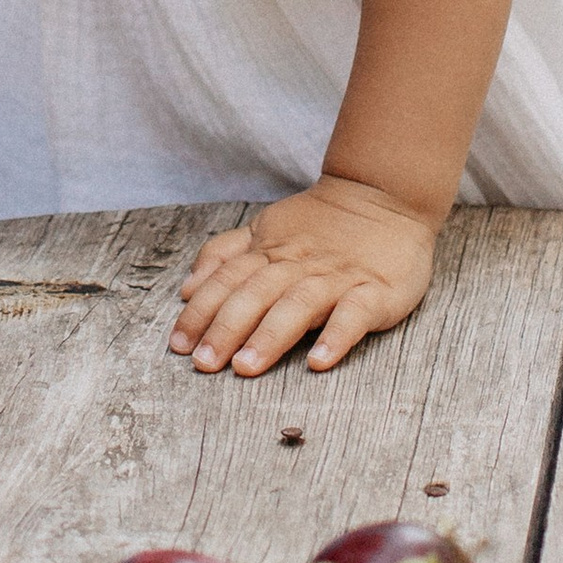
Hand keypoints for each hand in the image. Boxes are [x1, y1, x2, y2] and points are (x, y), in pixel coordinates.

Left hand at [170, 177, 441, 377]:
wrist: (384, 195)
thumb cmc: (321, 223)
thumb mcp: (266, 229)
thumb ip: (226, 255)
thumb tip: (187, 288)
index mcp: (270, 251)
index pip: (228, 281)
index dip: (201, 311)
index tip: (178, 345)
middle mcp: (298, 264)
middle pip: (256, 294)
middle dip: (226, 328)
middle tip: (204, 364)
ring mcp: (336, 277)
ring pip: (298, 305)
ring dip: (270, 336)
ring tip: (246, 367)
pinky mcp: (374, 291)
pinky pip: (354, 314)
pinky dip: (336, 336)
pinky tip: (318, 361)